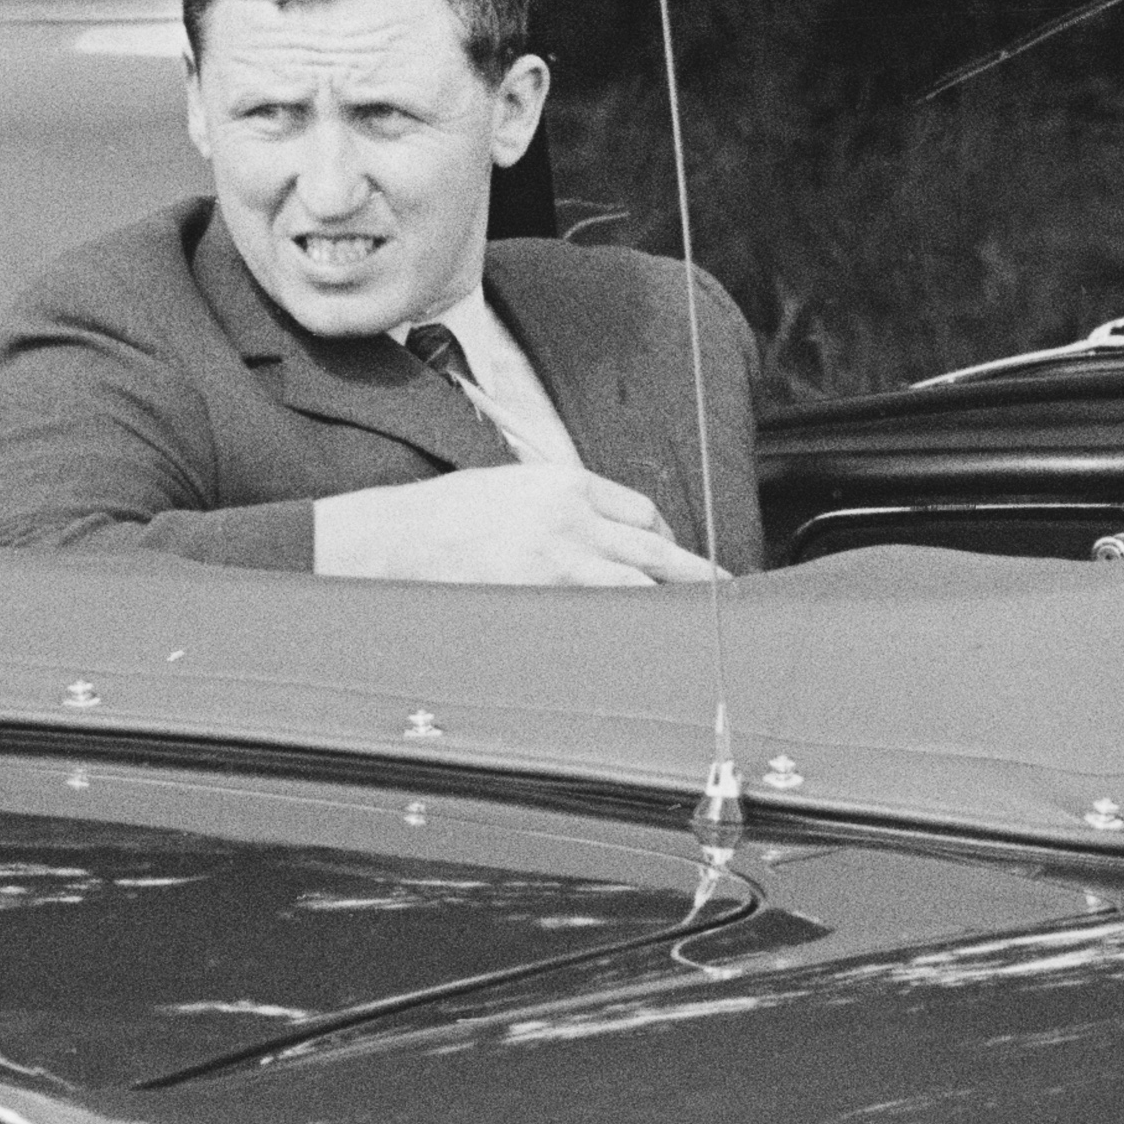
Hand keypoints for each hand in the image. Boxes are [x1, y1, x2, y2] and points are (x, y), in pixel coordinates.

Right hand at [311, 461, 728, 586]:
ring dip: (675, 602)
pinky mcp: (545, 590)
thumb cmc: (443, 517)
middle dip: (695, 572)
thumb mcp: (508, 489)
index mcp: (565, 484)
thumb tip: (593, 534)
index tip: (671, 559)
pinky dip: (632, 625)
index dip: (665, 539)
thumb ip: (555, 507)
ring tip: (703, 624)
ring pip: (641, 581)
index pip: (639, 511)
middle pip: (655, 546)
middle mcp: (573, 516)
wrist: (395, 538)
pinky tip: (649, 638)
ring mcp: (562, 555)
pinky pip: (606, 611)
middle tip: (727, 591)